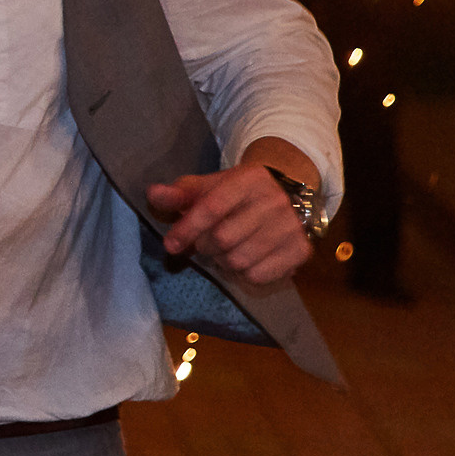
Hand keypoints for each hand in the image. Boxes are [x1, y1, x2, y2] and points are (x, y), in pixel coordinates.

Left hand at [146, 164, 312, 285]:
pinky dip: (244, 273)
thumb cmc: (236, 194)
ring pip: (239, 261)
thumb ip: (179, 193)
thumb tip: (153, 194)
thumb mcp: (208, 186)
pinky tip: (245, 258)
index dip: (187, 229)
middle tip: (206, 242)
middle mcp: (276, 201)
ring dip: (223, 261)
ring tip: (225, 249)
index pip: (212, 208)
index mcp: (250, 179)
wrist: (284, 196)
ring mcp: (292, 227)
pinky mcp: (302, 251)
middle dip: (205, 246)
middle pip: (222, 239)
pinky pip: (258, 276)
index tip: (171, 245)